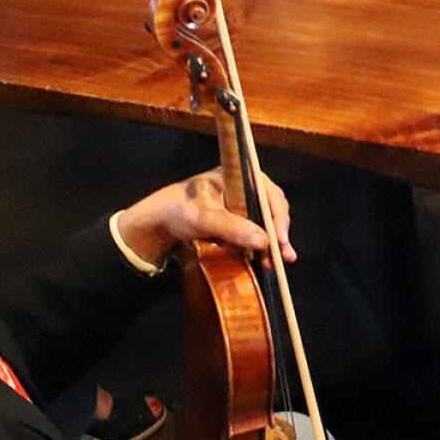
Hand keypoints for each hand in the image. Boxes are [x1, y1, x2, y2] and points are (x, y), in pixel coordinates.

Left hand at [118, 167, 296, 267]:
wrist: (156, 224)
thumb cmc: (176, 211)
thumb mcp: (203, 218)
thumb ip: (232, 228)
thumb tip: (264, 241)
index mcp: (236, 176)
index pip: (267, 192)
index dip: (278, 215)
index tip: (279, 239)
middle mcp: (241, 188)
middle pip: (270, 207)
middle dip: (278, 232)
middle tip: (283, 256)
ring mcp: (238, 204)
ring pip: (264, 222)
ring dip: (272, 242)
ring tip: (274, 263)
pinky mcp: (234, 221)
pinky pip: (253, 232)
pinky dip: (260, 246)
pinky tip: (263, 261)